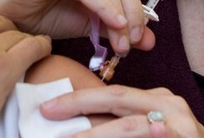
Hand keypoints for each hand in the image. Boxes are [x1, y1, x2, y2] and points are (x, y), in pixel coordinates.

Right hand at [0, 0, 182, 54]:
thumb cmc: (48, 17)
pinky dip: (103, 8)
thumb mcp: (91, 25)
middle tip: (134, 42)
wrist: (13, 18)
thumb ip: (118, 29)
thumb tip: (148, 40)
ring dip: (120, 16)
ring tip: (122, 44)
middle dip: (135, 13)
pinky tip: (114, 25)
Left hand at [40, 85, 203, 137]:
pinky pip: (146, 137)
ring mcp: (178, 124)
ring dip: (94, 134)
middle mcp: (166, 104)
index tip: (50, 106)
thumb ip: (116, 122)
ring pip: (129, 125)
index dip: (79, 99)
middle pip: (116, 97)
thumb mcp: (142, 125)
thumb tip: (78, 125)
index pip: (113, 94)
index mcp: (154, 98)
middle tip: (48, 110)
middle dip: (78, 102)